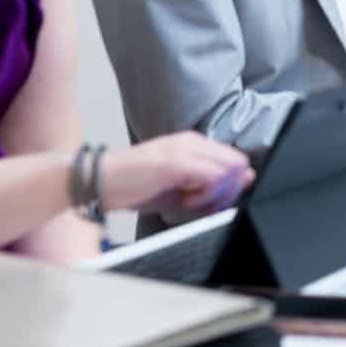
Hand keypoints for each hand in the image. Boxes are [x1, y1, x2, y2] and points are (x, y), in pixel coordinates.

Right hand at [103, 133, 253, 217]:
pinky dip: (205, 195)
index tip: (212, 202)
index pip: (235, 160)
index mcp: (195, 143)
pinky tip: (185, 201)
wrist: (100, 181)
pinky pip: (211, 177)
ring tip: (190, 202)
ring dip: (216, 194)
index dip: (231, 186)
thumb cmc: (136, 186)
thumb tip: (244, 180)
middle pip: (237, 164)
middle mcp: (193, 141)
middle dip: (227, 191)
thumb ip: (211, 185)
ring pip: (228, 170)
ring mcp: (184, 149)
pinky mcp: (175, 161)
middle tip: (203, 205)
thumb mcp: (180, 188)